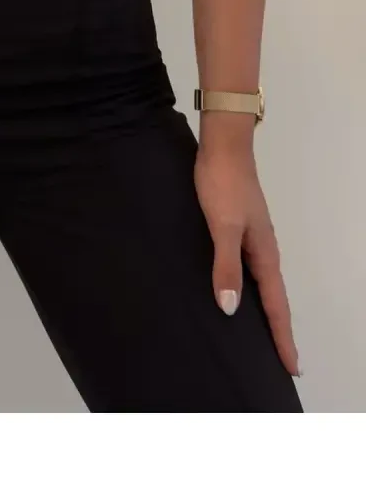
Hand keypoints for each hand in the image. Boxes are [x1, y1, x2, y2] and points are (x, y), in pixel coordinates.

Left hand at [194, 141, 299, 377]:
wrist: (222, 147)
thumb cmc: (222, 185)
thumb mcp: (222, 227)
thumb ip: (226, 266)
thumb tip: (230, 308)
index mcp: (264, 254)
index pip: (276, 305)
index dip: (282, 336)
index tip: (292, 367)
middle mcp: (263, 249)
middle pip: (274, 298)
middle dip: (279, 330)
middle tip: (282, 361)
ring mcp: (252, 238)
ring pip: (261, 284)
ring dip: (264, 310)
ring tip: (260, 335)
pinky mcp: (238, 228)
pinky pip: (247, 268)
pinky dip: (247, 288)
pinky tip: (234, 290)